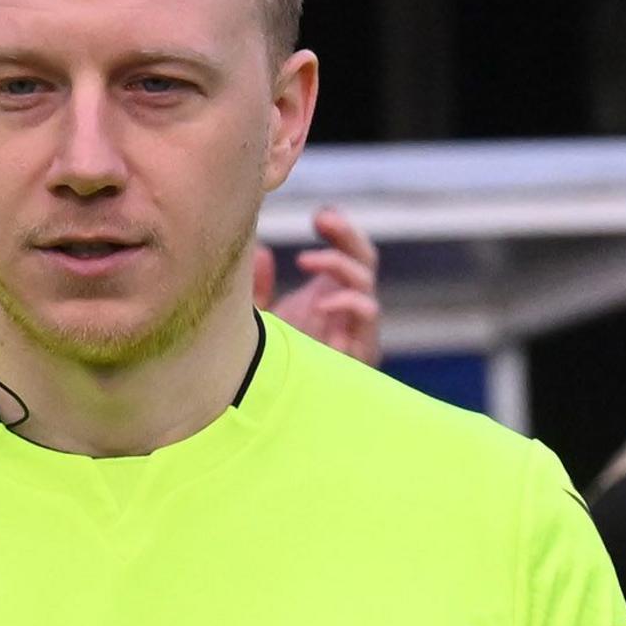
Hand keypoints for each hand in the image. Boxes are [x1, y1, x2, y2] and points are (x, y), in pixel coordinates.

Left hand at [257, 206, 382, 363]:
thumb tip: (259, 253)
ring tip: (307, 261)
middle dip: (347, 238)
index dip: (341, 232)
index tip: (321, 215)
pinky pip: (366, 326)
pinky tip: (324, 301)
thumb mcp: (261, 319)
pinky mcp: (356, 357)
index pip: (347, 255)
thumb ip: (260, 287)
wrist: (268, 410)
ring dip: (342, 270)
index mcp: (328, 297)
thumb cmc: (265, 364)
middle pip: (364, 265)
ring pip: (366, 290)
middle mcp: (344, 312)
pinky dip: (350, 307)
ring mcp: (353, 334)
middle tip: (324, 219)